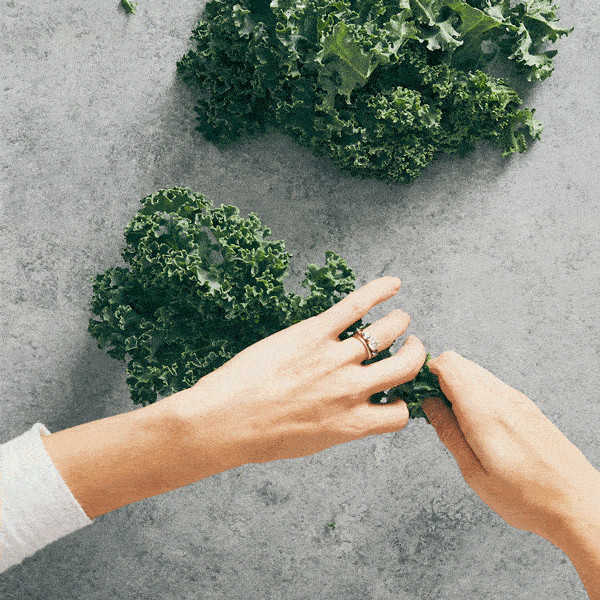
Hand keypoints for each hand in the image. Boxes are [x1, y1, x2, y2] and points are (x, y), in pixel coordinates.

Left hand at [172, 276, 425, 467]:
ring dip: (399, 324)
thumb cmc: (259, 437)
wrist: (225, 421)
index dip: (401, 403)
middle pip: (405, 366)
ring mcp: (334, 359)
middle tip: (411, 346)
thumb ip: (337, 426)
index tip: (394, 394)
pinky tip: (393, 284)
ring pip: (387, 333)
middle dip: (415, 354)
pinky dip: (379, 291)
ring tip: (399, 319)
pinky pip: (355, 306)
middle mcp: (351, 390)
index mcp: (352, 424)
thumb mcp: (309, 442)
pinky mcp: (313, 333)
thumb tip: (349, 414)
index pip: (400, 414)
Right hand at [422, 351, 599, 597]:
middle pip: (460, 363)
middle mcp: (502, 397)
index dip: (426, 372)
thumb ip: (448, 432)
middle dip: (438, 378)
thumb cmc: (527, 498)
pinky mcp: (527, 406)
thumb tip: (428, 404)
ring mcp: (517, 399)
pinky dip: (474, 393)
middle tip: (430, 407)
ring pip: (475, 372)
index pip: (448, 364)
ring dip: (456, 385)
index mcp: (484, 412)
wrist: (579, 504)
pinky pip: (491, 385)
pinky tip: (474, 422)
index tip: (416, 391)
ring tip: (451, 418)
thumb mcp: (474, 473)